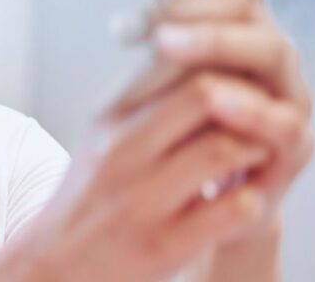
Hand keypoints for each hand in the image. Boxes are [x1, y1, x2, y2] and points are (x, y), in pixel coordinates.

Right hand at [0, 0, 311, 281]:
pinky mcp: (164, 245)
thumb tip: (198, 54)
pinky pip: (231, 210)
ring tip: (253, 156)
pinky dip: (250, 201)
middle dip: (247, 100)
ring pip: (223, 149)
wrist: (55, 262)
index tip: (239, 77)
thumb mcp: (106, 136)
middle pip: (204, 94)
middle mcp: (121, 153)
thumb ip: (147, 98)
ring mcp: (142, 200)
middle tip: (259, 115)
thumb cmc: (92, 196)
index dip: (221, 62)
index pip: (175, 58)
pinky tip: (242, 199)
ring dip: (256, 150)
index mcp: (110, 119)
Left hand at [126, 0, 313, 256]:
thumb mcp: (160, 73)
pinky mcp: (294, 143)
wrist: (198, 197)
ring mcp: (286, 94)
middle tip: (139, 25)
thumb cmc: (179, 126)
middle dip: (188, 7)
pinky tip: (216, 99)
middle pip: (245, 6)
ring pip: (270, 50)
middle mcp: (267, 51)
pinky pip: (286, 119)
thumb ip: (159, 31)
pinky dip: (251, 108)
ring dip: (216, 42)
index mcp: (238, 25)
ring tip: (167, 47)